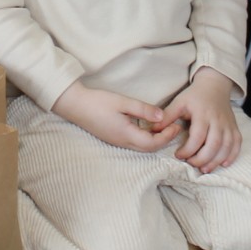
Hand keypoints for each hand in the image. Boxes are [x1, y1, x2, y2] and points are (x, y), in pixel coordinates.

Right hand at [52, 83, 184, 152]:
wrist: (74, 105)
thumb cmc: (97, 102)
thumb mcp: (123, 102)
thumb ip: (143, 110)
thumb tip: (162, 116)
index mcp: (126, 135)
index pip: (153, 143)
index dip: (167, 136)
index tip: (176, 125)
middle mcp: (122, 142)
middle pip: (149, 148)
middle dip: (164, 139)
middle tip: (174, 126)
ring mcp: (117, 141)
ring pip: (142, 147)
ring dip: (155, 139)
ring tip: (164, 126)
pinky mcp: (113, 137)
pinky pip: (134, 142)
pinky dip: (145, 137)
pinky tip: (148, 126)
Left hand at [163, 68, 240, 173]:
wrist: (215, 85)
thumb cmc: (194, 96)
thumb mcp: (179, 102)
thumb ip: (167, 116)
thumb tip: (153, 130)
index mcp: (202, 114)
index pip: (197, 136)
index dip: (188, 150)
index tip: (179, 155)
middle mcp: (217, 120)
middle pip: (214, 144)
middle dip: (202, 159)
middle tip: (192, 164)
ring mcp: (228, 124)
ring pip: (226, 147)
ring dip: (216, 161)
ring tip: (205, 169)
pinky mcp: (235, 127)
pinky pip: (237, 144)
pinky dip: (232, 156)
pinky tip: (223, 163)